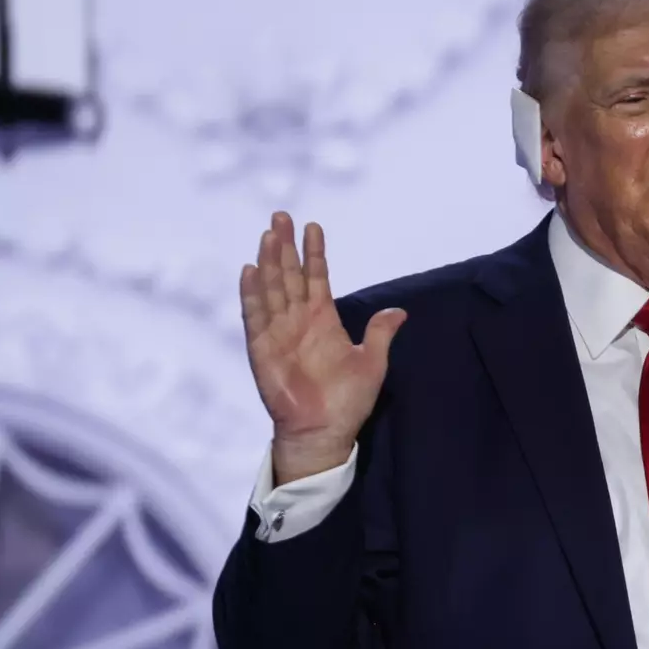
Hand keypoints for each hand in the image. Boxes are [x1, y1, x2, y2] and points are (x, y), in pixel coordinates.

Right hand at [240, 212, 405, 484]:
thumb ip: (379, 333)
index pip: (316, 278)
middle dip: (285, 246)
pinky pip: (256, 317)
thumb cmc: (346, 402)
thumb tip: (399, 311)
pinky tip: (249, 270)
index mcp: (323, 320)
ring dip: (269, 262)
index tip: (313, 226)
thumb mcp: (371, 363)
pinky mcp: (263, 349)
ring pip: (272, 289)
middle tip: (280, 215)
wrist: (325, 432)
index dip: (314, 253)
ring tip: (268, 234)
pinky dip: (252, 294)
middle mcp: (298, 322)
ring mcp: (279, 333)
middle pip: (289, 275)